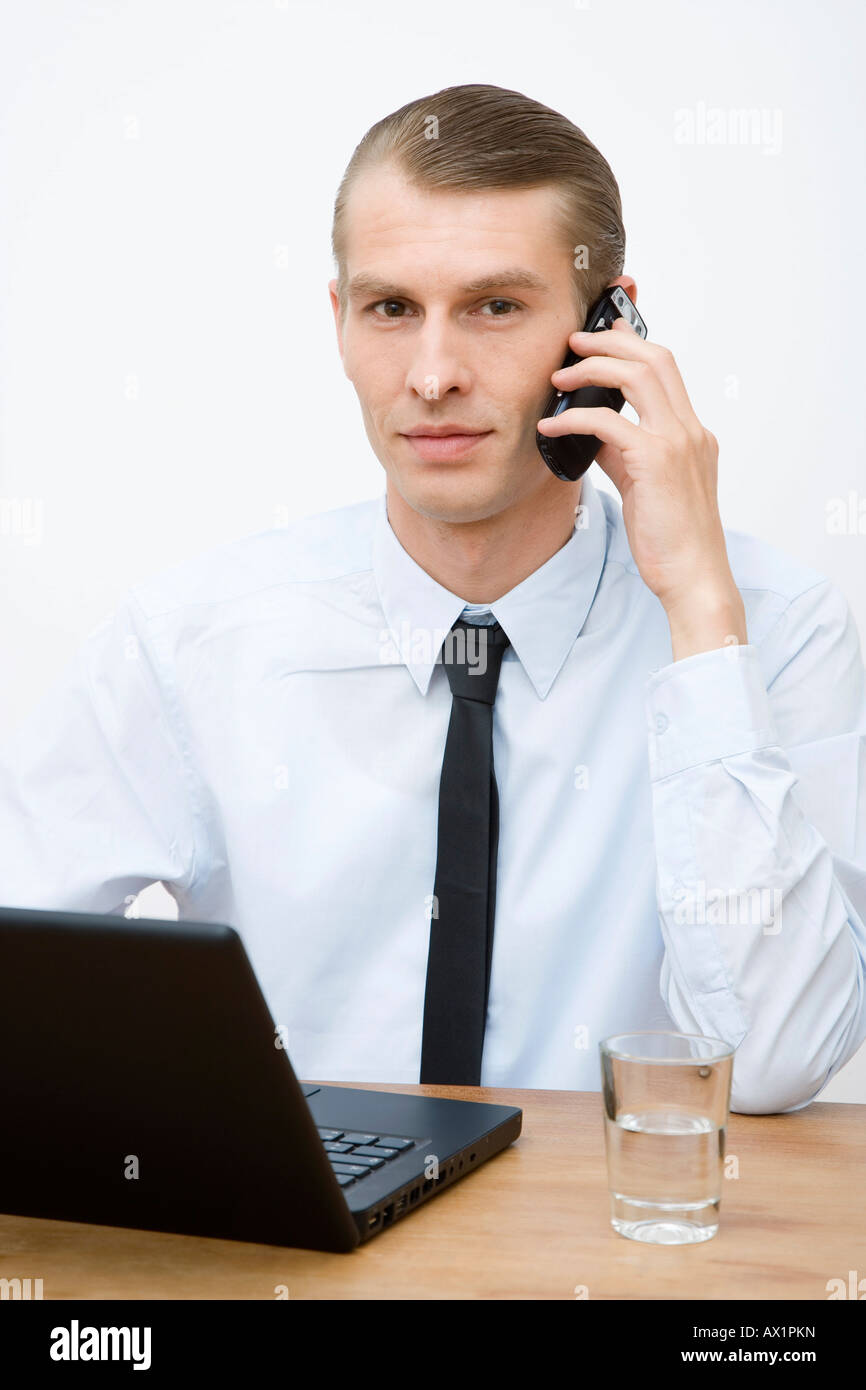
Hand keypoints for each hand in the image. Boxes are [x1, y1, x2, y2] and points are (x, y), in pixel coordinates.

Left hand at [537, 318, 746, 658]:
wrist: (693, 576)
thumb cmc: (670, 539)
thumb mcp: (644, 486)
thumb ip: (622, 453)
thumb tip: (590, 431)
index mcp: (692, 433)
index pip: (665, 369)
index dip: (633, 344)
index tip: (604, 332)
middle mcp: (690, 430)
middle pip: (655, 358)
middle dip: (612, 341)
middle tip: (574, 341)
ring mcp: (678, 442)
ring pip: (638, 375)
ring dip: (593, 367)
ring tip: (560, 375)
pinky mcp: (655, 462)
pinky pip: (607, 422)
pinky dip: (574, 418)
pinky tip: (551, 426)